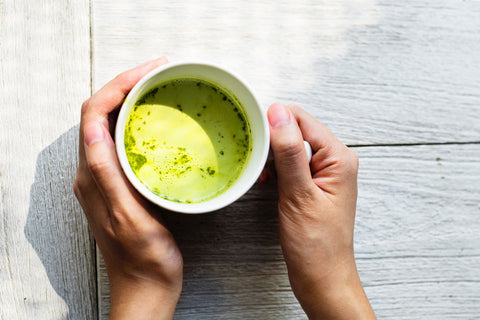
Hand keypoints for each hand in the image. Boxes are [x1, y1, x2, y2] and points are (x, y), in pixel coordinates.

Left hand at [74, 57, 182, 319]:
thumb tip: (94, 129)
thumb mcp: (128, 218)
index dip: (118, 85)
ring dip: (132, 99)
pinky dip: (140, 120)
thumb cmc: (143, 258)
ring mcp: (106, 176)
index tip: (150, 71)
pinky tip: (159, 119)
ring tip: (160, 86)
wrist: (146, 284)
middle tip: (159, 71)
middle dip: (126, 84)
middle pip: (100, 112)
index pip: (94, 113)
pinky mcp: (120, 182)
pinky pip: (124, 139)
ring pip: (112, 123)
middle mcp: (93, 171)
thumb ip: (107, 175)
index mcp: (92, 175)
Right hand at [267, 103, 374, 318]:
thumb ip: (289, 152)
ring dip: (272, 156)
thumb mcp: (299, 194)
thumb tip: (278, 113)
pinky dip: (275, 169)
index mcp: (339, 158)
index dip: (275, 121)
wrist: (322, 278)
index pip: (302, 119)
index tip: (251, 131)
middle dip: (272, 140)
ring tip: (261, 174)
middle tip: (254, 158)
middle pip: (296, 130)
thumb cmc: (316, 244)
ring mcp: (323, 173)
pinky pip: (291, 164)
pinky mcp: (312, 185)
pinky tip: (266, 180)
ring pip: (291, 147)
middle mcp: (334, 161)